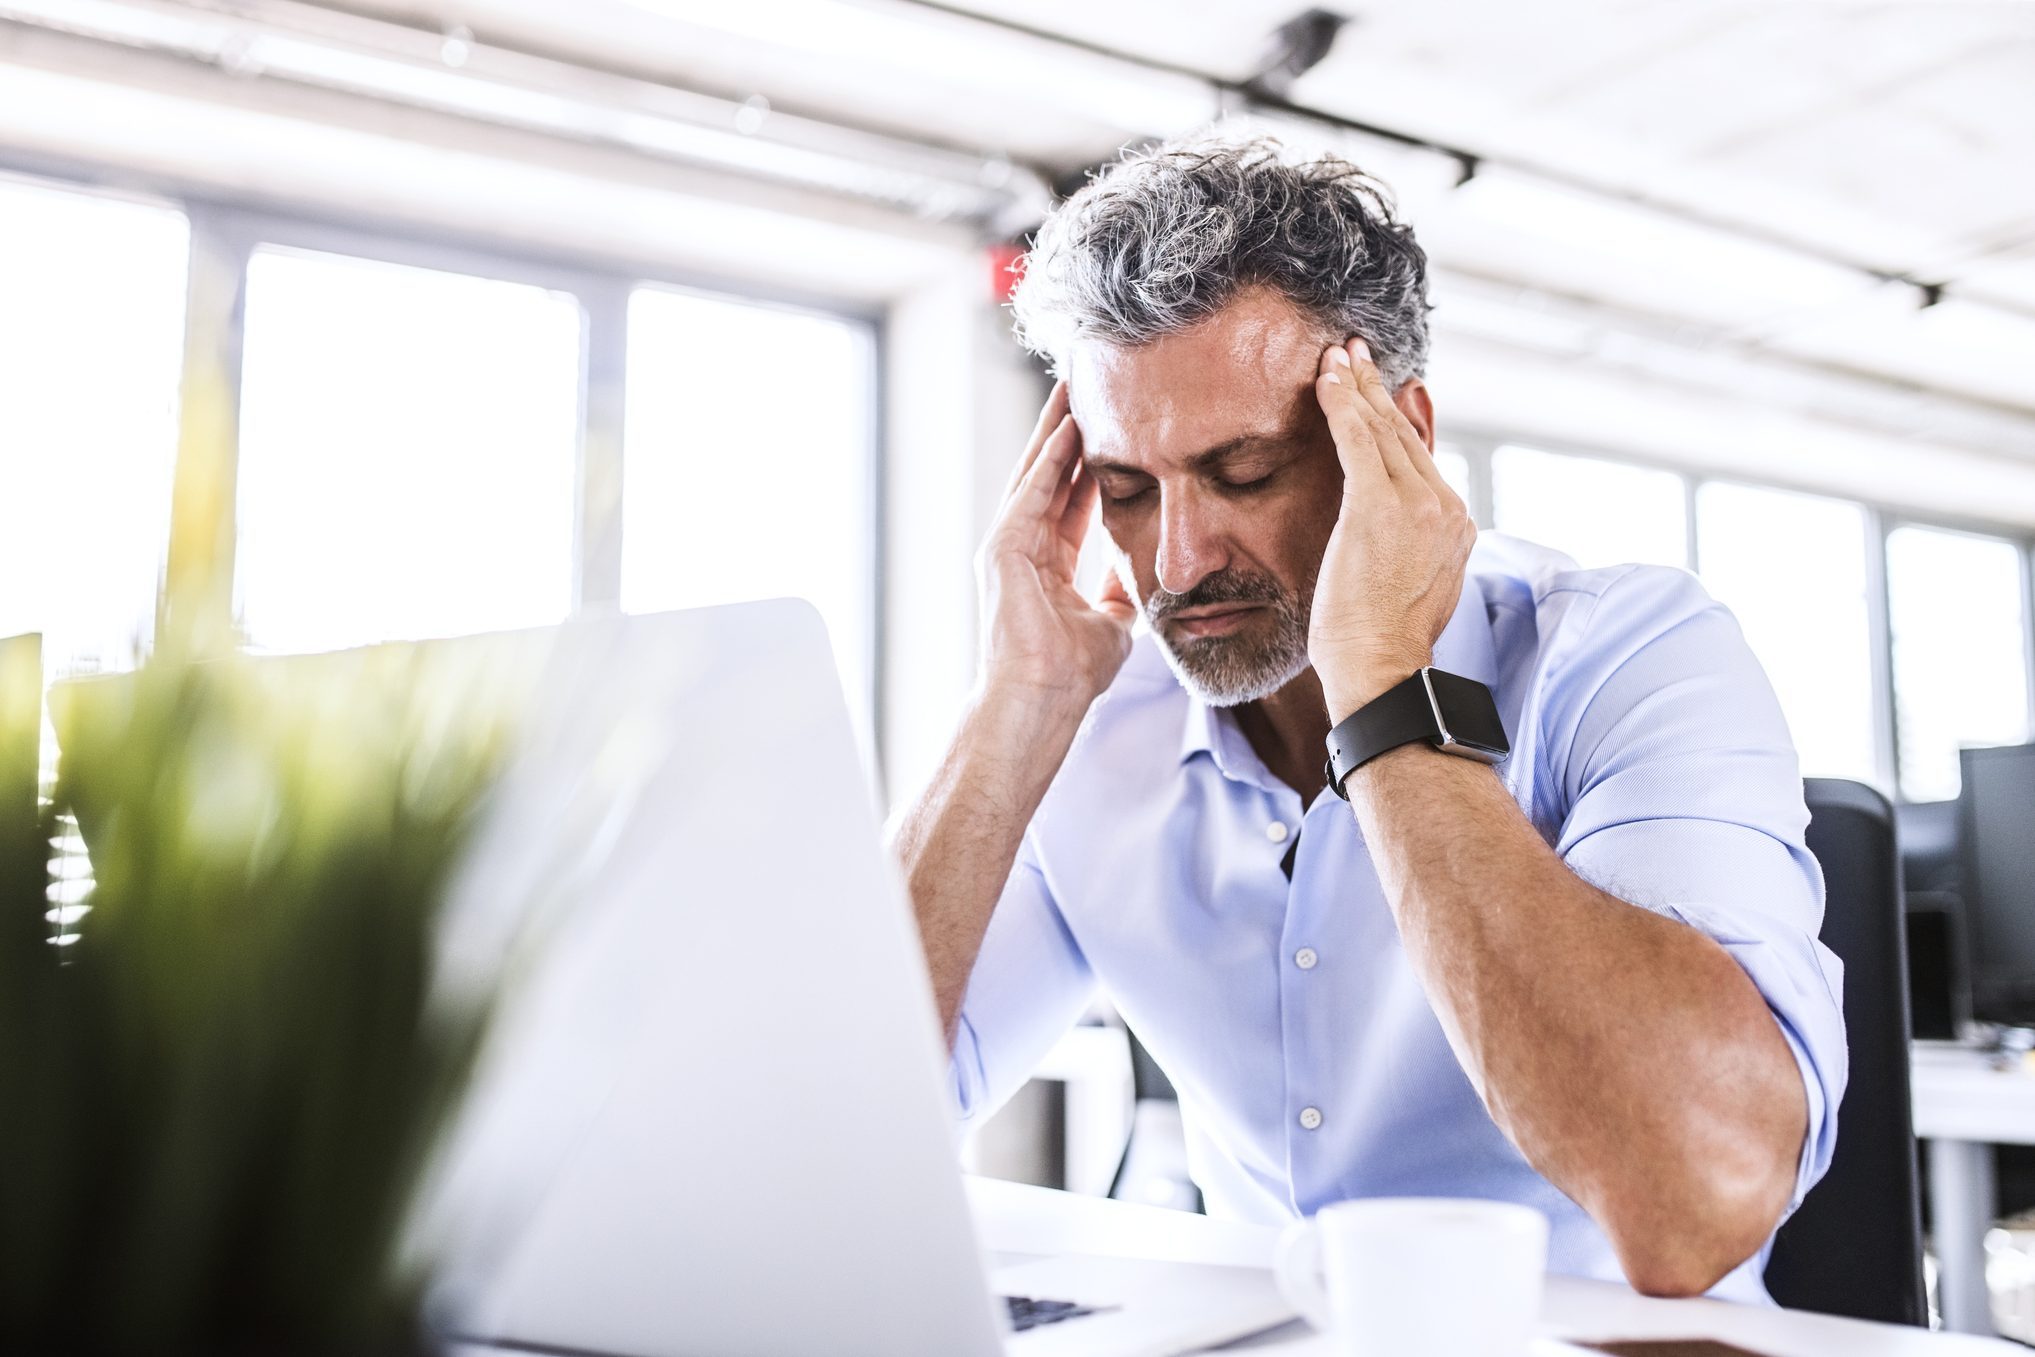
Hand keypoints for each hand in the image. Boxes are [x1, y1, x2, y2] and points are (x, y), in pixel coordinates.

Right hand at [973, 380, 1137, 713]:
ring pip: (1037, 473)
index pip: (1074, 498)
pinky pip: (1031, 492)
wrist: (1044, 701)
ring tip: (1075, 386)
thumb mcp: (1114, 619)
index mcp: (1048, 564)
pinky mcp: (1002, 549)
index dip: (1093, 461)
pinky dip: (1049, 459)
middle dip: (1071, 431)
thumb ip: (1120, 588)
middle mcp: (1023, 548)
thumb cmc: (1073, 674)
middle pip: (1051, 475)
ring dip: (1056, 429)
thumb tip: (1143, 569)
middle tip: (1090, 386)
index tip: (1115, 425)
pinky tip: (1069, 426)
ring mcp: (1008, 546)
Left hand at [1308, 338, 1475, 723]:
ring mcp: (1418, 505)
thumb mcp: (1410, 585)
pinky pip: (1358, 440)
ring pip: (1383, 429)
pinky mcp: (1381, 506)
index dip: (1395, 416)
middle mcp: (1446, 507)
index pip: (1421, 457)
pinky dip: (1341, 404)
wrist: (1382, 668)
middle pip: (1405, 434)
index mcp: (1455, 525)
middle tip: (1354, 351)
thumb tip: (1395, 531)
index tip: (1378, 387)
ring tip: (1336, 355)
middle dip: (1376, 389)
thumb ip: (1410, 546)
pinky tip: (1325, 379)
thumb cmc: (1381, 642)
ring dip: (1357, 386)